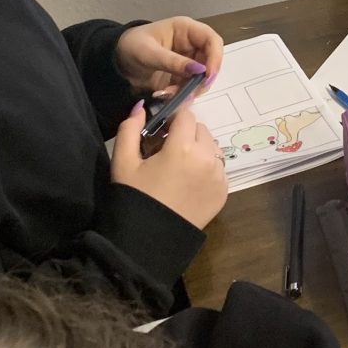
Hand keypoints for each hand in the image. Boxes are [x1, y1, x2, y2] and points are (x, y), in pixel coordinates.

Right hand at [110, 103, 227, 229]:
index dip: (173, 119)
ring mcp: (218, 176)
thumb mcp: (123, 162)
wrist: (149, 240)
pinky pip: (218, 168)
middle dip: (186, 134)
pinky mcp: (223, 192)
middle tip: (168, 150)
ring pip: (212, 148)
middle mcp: (207, 158)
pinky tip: (189, 182)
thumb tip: (141, 107)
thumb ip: (130, 128)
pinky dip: (207, 169)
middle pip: (201, 130)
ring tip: (179, 167)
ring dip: (199, 150)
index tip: (162, 131)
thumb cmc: (134, 197)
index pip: (186, 115)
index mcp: (183, 147)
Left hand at [114, 17, 223, 95]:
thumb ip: (174, 62)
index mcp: (185, 29)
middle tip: (189, 92)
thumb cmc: (130, 47)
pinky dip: (183, 94)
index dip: (215, 57)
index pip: (212, 40)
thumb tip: (200, 70)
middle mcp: (191, 44)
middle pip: (211, 62)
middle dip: (202, 79)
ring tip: (170, 94)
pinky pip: (191, 87)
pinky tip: (168, 95)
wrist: (115, 62)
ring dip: (191, 89)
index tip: (208, 76)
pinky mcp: (182, 76)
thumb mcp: (150, 53)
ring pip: (202, 78)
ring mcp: (188, 61)